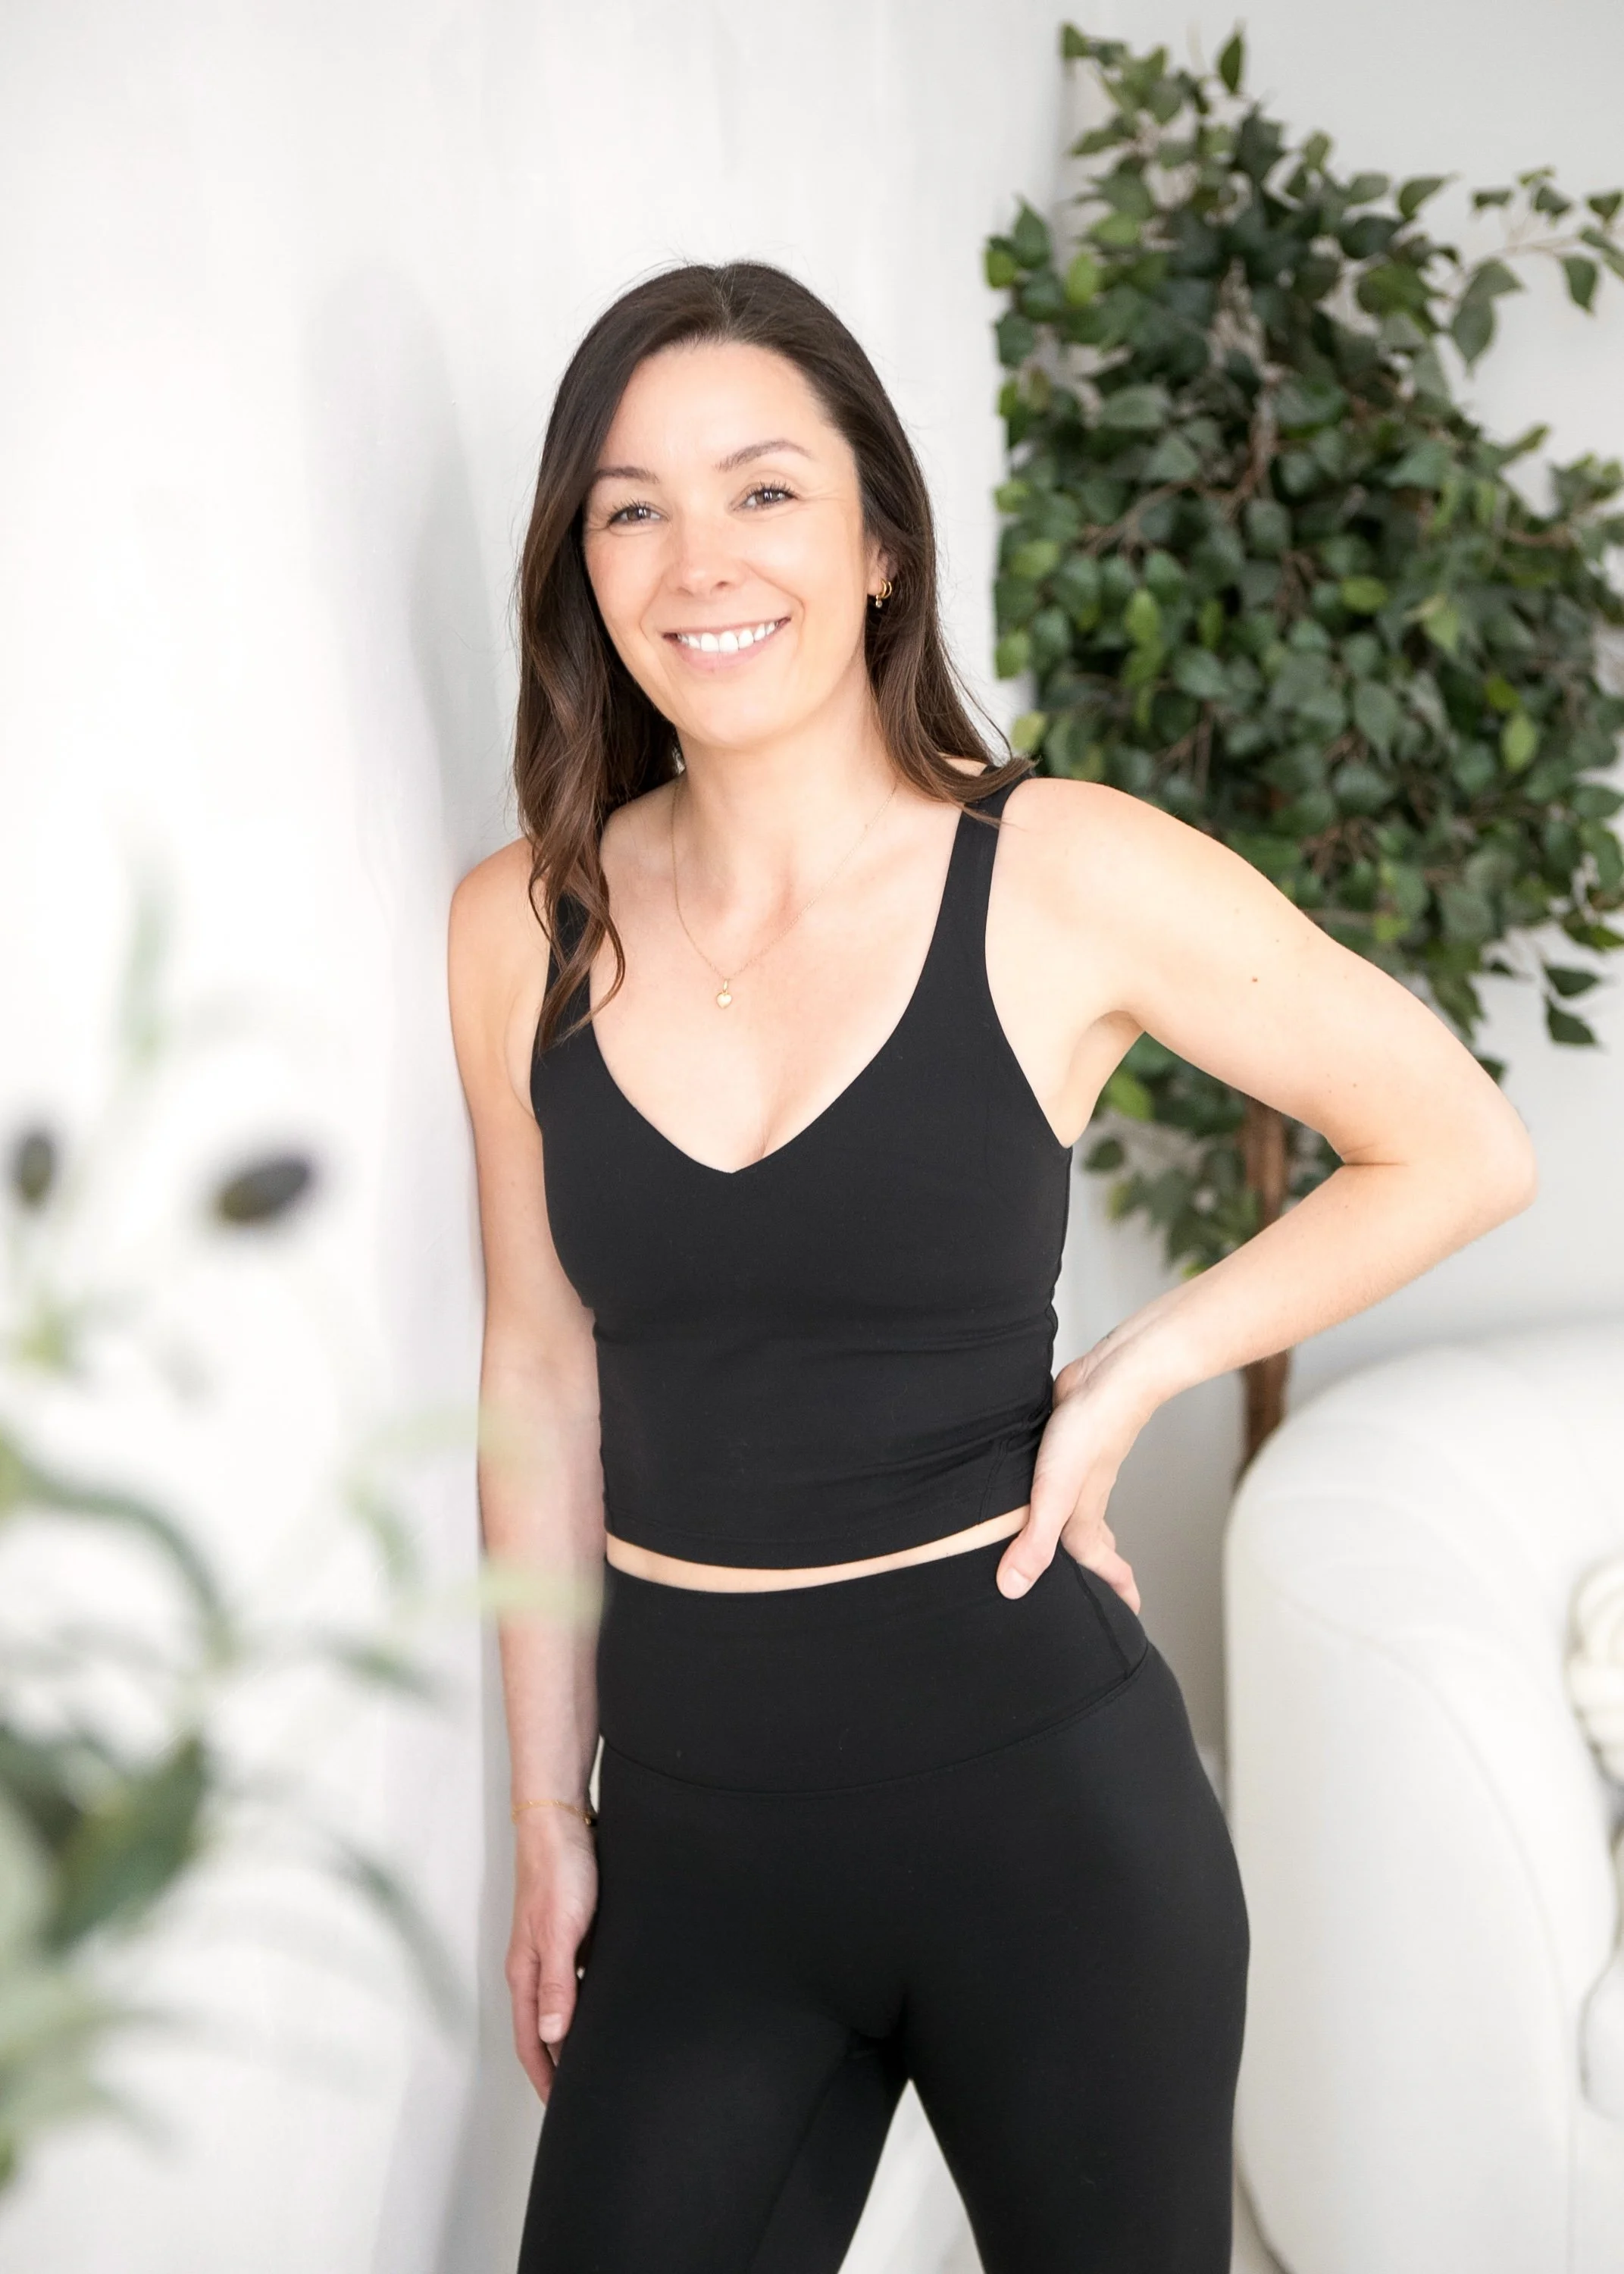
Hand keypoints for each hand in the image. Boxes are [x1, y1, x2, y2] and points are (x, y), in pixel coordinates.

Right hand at [506, 1813, 599, 2102]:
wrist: (562, 1821)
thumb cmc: (559, 1871)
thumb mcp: (560, 1931)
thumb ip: (558, 1984)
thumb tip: (554, 2037)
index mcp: (526, 1972)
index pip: (532, 2042)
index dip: (546, 2078)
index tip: (564, 2111)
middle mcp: (536, 1966)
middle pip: (545, 2030)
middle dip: (560, 2066)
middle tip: (585, 2097)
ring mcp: (554, 1949)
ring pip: (564, 2005)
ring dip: (576, 2034)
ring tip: (601, 2061)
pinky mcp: (573, 1931)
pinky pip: (579, 1980)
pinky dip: (591, 2001)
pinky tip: (613, 2006)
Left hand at [995, 1351, 1147, 1608]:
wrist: (1111, 1379)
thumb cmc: (1088, 1433)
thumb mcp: (1054, 1493)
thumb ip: (1035, 1541)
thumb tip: (1013, 1589)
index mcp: (1082, 1514)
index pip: (1095, 1560)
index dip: (1111, 1587)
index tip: (1131, 1611)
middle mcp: (1083, 1494)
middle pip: (1093, 1538)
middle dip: (1103, 1566)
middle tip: (1114, 1588)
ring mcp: (1078, 1467)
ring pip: (1081, 1507)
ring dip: (1085, 1527)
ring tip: (1083, 1543)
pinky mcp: (1066, 1440)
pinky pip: (1065, 1476)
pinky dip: (1064, 1490)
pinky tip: (1051, 1479)